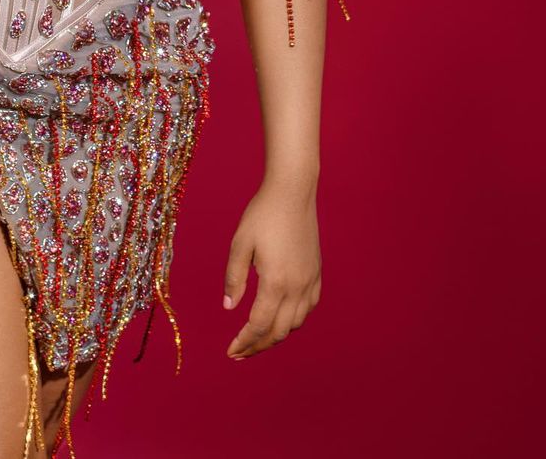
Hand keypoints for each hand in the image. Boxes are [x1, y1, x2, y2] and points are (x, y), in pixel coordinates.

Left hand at [222, 177, 321, 359]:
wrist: (292, 193)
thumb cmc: (262, 215)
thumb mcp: (240, 243)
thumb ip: (234, 278)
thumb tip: (229, 307)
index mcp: (275, 282)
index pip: (259, 326)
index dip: (244, 342)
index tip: (230, 352)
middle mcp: (297, 288)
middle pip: (278, 332)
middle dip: (258, 346)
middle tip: (239, 353)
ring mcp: (310, 282)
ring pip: (295, 323)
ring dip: (276, 335)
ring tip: (257, 338)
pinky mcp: (317, 274)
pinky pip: (308, 308)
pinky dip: (293, 320)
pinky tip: (281, 317)